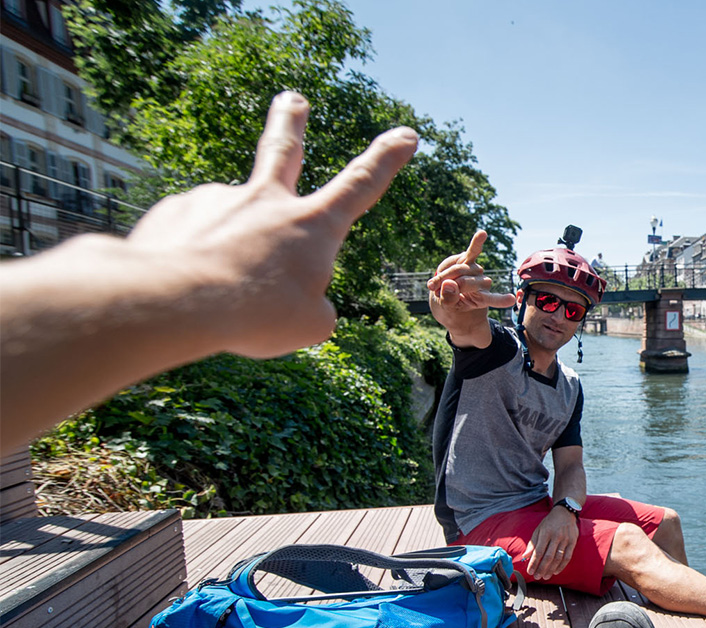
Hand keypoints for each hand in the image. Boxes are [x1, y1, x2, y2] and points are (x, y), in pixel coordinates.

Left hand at [126, 91, 419, 357]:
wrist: (175, 301)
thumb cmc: (253, 314)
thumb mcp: (306, 326)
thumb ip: (312, 305)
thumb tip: (291, 292)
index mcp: (311, 225)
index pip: (360, 185)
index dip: (386, 159)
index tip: (406, 135)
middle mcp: (265, 201)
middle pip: (284, 149)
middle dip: (291, 120)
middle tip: (293, 98)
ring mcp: (216, 200)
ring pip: (228, 227)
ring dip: (225, 251)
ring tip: (214, 290)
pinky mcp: (174, 213)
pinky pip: (188, 241)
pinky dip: (190, 262)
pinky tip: (182, 287)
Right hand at [427, 230, 517, 319]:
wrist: (444, 290)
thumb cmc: (448, 301)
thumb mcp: (447, 306)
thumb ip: (449, 298)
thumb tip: (449, 284)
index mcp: (481, 298)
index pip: (492, 299)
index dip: (501, 300)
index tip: (511, 299)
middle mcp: (482, 283)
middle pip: (464, 282)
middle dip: (447, 285)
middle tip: (436, 291)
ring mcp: (476, 270)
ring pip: (459, 269)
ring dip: (443, 275)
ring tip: (434, 285)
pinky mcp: (468, 259)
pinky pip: (473, 250)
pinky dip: (477, 242)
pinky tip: (482, 234)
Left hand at [522, 505, 577, 581]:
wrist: (565, 513)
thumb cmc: (549, 523)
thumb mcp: (538, 530)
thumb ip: (532, 543)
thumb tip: (525, 556)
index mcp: (545, 533)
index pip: (538, 551)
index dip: (534, 563)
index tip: (529, 571)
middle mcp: (556, 536)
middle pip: (548, 557)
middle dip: (542, 569)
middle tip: (537, 577)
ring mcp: (566, 539)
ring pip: (558, 558)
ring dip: (551, 569)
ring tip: (545, 576)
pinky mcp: (573, 542)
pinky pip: (567, 557)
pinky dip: (561, 566)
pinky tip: (556, 571)